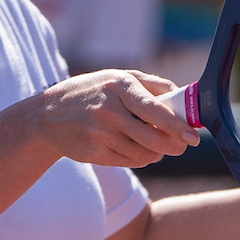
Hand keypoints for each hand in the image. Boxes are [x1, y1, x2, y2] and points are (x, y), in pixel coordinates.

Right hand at [27, 69, 199, 167]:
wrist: (46, 116)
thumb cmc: (91, 92)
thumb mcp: (116, 77)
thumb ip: (151, 85)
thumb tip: (183, 95)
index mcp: (119, 86)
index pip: (155, 110)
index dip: (177, 126)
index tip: (193, 136)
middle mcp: (109, 111)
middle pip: (154, 139)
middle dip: (175, 145)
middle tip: (183, 145)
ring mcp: (100, 134)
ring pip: (145, 154)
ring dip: (159, 153)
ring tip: (160, 145)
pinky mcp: (95, 153)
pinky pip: (131, 162)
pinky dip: (142, 158)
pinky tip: (139, 149)